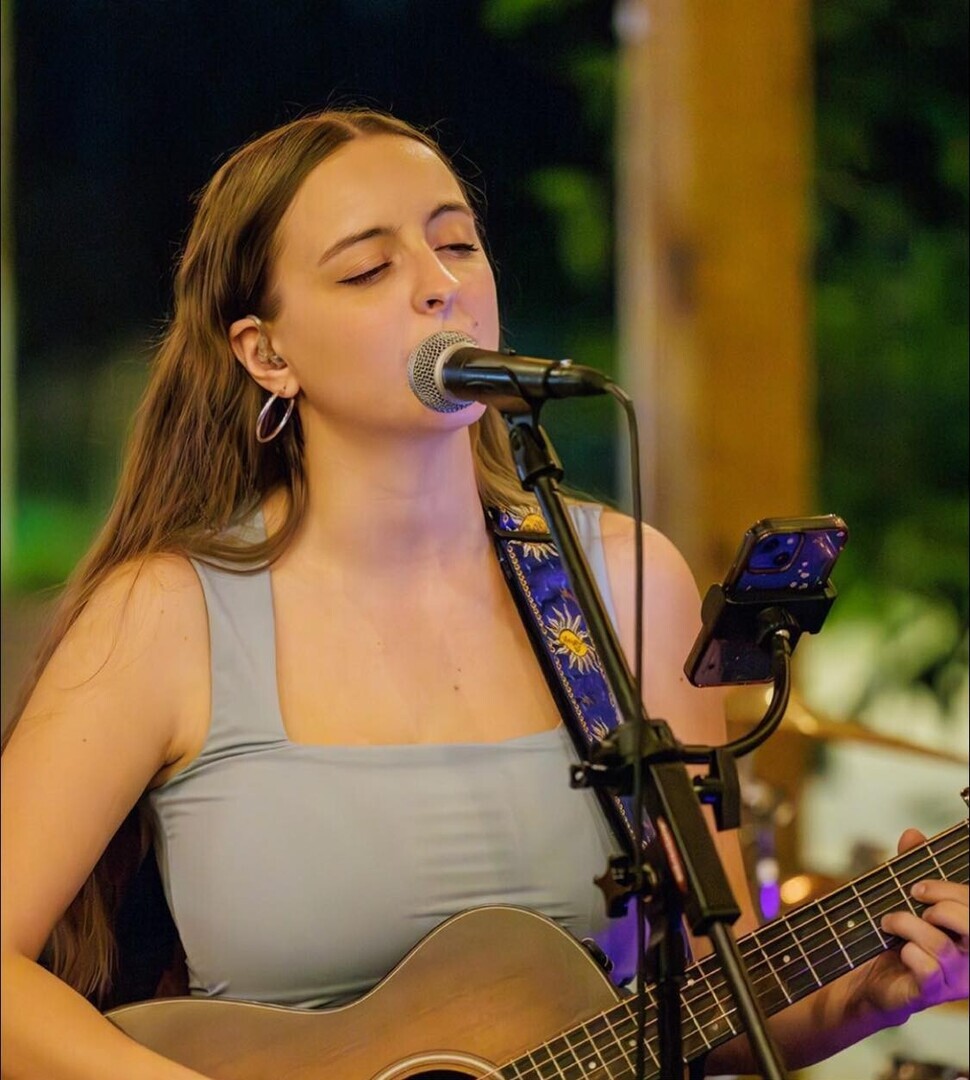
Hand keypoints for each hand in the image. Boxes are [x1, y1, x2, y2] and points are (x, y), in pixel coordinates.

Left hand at [853, 827, 967, 1025]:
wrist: (876, 979)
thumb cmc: (899, 938)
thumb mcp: (906, 899)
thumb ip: (912, 867)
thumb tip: (913, 835)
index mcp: (968, 932)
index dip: (948, 890)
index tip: (917, 887)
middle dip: (941, 905)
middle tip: (913, 900)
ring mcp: (954, 978)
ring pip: (941, 946)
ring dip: (909, 924)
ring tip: (890, 921)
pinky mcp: (931, 992)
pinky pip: (928, 970)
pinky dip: (909, 952)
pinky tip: (898, 949)